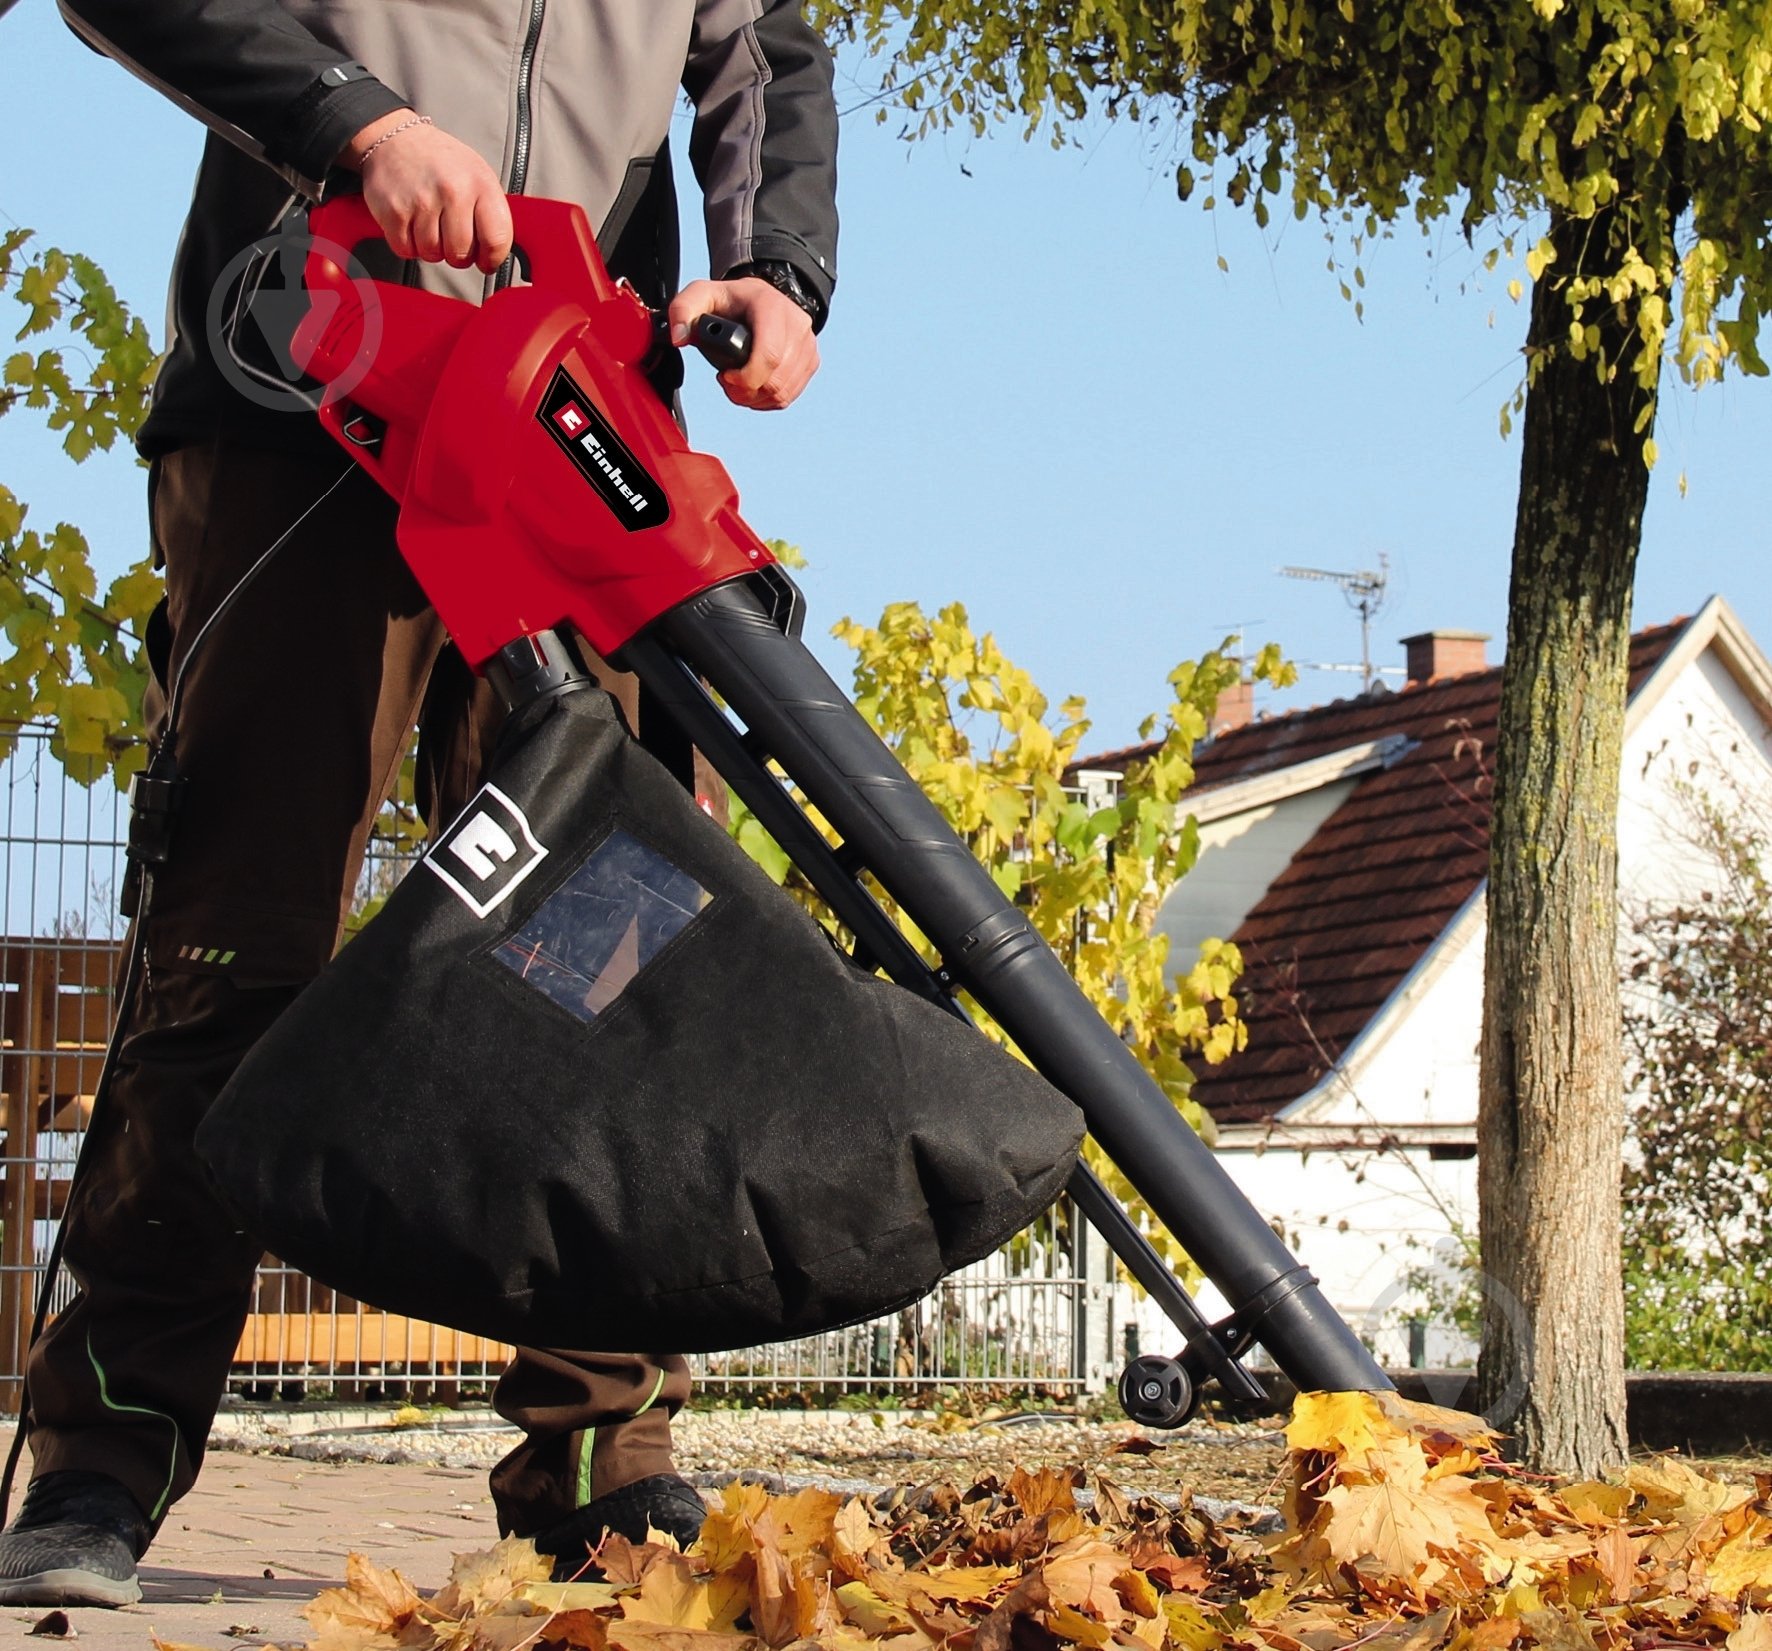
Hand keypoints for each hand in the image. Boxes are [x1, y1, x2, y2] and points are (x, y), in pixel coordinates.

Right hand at [339, 112, 513, 273]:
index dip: (492, 258)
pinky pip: (406, 249)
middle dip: (457, 254)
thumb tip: (496, 253)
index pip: (496, 239)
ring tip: (429, 224)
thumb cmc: (441, 162)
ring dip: (431, 248)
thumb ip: (490, 213)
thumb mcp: (478, 176)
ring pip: (432, 254)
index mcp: (480, 184)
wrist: (396, 139)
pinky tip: (411, 224)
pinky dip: (407, 244)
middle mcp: (453, 191)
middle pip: (461, 254)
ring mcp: (422, 201)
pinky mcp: (394, 210)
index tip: (486, 260)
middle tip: (451, 238)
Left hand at [667, 278, 818, 409]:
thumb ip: (682, 310)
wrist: (762, 297)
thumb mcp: (702, 294)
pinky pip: (790, 395)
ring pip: (783, 392)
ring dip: (756, 399)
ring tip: (739, 386)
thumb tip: (678, 337)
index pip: (768, 355)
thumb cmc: (731, 300)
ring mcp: (807, 344)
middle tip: (728, 385)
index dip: (745, 378)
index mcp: (770, 307)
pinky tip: (754, 388)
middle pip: (775, 380)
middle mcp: (796, 324)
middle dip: (746, 392)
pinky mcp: (811, 360)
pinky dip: (769, 400)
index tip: (724, 377)